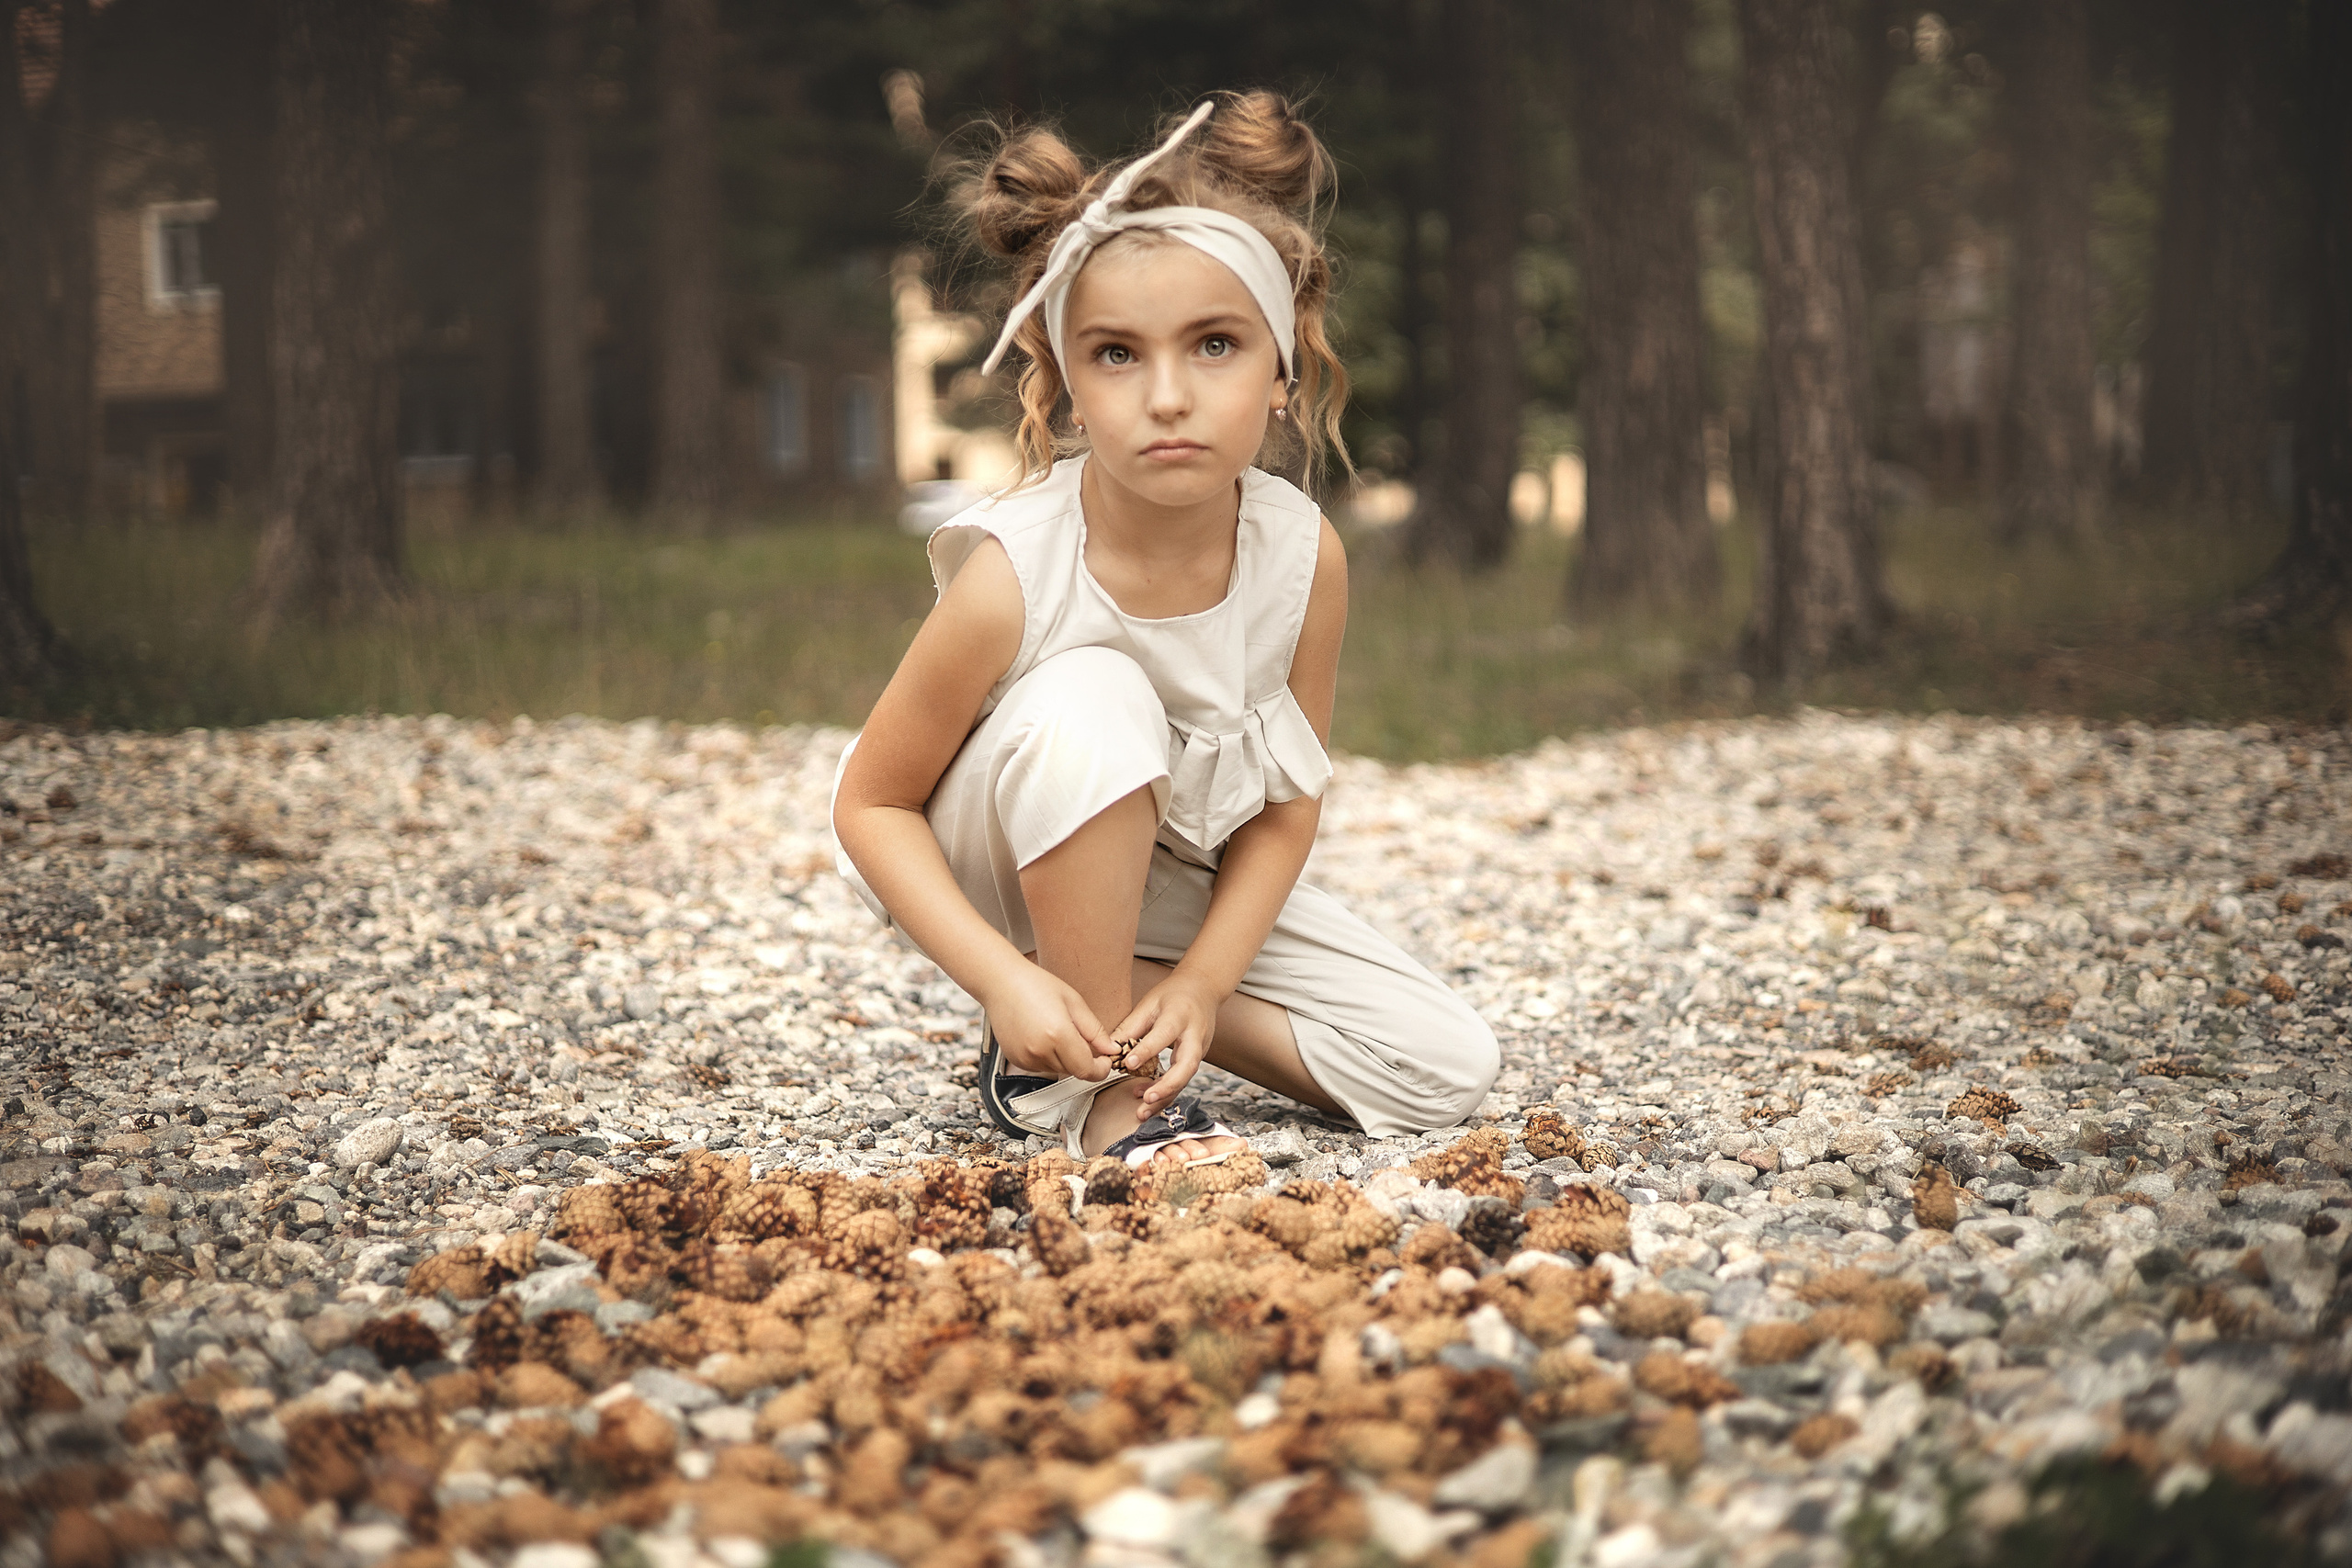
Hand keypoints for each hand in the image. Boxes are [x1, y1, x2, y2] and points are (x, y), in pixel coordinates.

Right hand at [983, 962, 1120, 1080]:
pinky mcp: (1016, 1060)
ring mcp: (1026, 1058)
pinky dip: (1049, 1057)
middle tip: (1081, 1036)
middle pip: (1074, 1071)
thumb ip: (1095, 1030)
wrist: (1001, 983)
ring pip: (1059, 1069)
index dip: (1101, 1069)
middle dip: (1084, 1059)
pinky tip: (1043, 1035)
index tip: (1105, 1060)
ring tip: (1057, 1030)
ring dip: (1066, 1058)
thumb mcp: (1074, 1002)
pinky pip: (1042, 1067)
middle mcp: (1040, 1051)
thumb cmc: (1036, 985)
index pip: (1087, 1070)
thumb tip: (1111, 1050)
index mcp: (1058, 1035)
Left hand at [1110, 971, 1224, 1121]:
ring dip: (1166, 1096)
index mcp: (1180, 1015)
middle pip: (1187, 1065)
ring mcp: (1200, 1049)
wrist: (1204, 989)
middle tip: (1146, 1098)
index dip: (1147, 1050)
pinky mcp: (1197, 1059)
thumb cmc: (1174, 995)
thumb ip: (1131, 1026)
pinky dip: (1167, 1093)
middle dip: (1168, 1085)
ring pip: (1186, 1078)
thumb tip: (1110, 1048)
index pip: (1165, 1034)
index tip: (1128, 1063)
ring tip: (1143, 1110)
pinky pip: (1183, 1079)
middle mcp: (1194, 1035)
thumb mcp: (1150, 1003)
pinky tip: (1149, 1103)